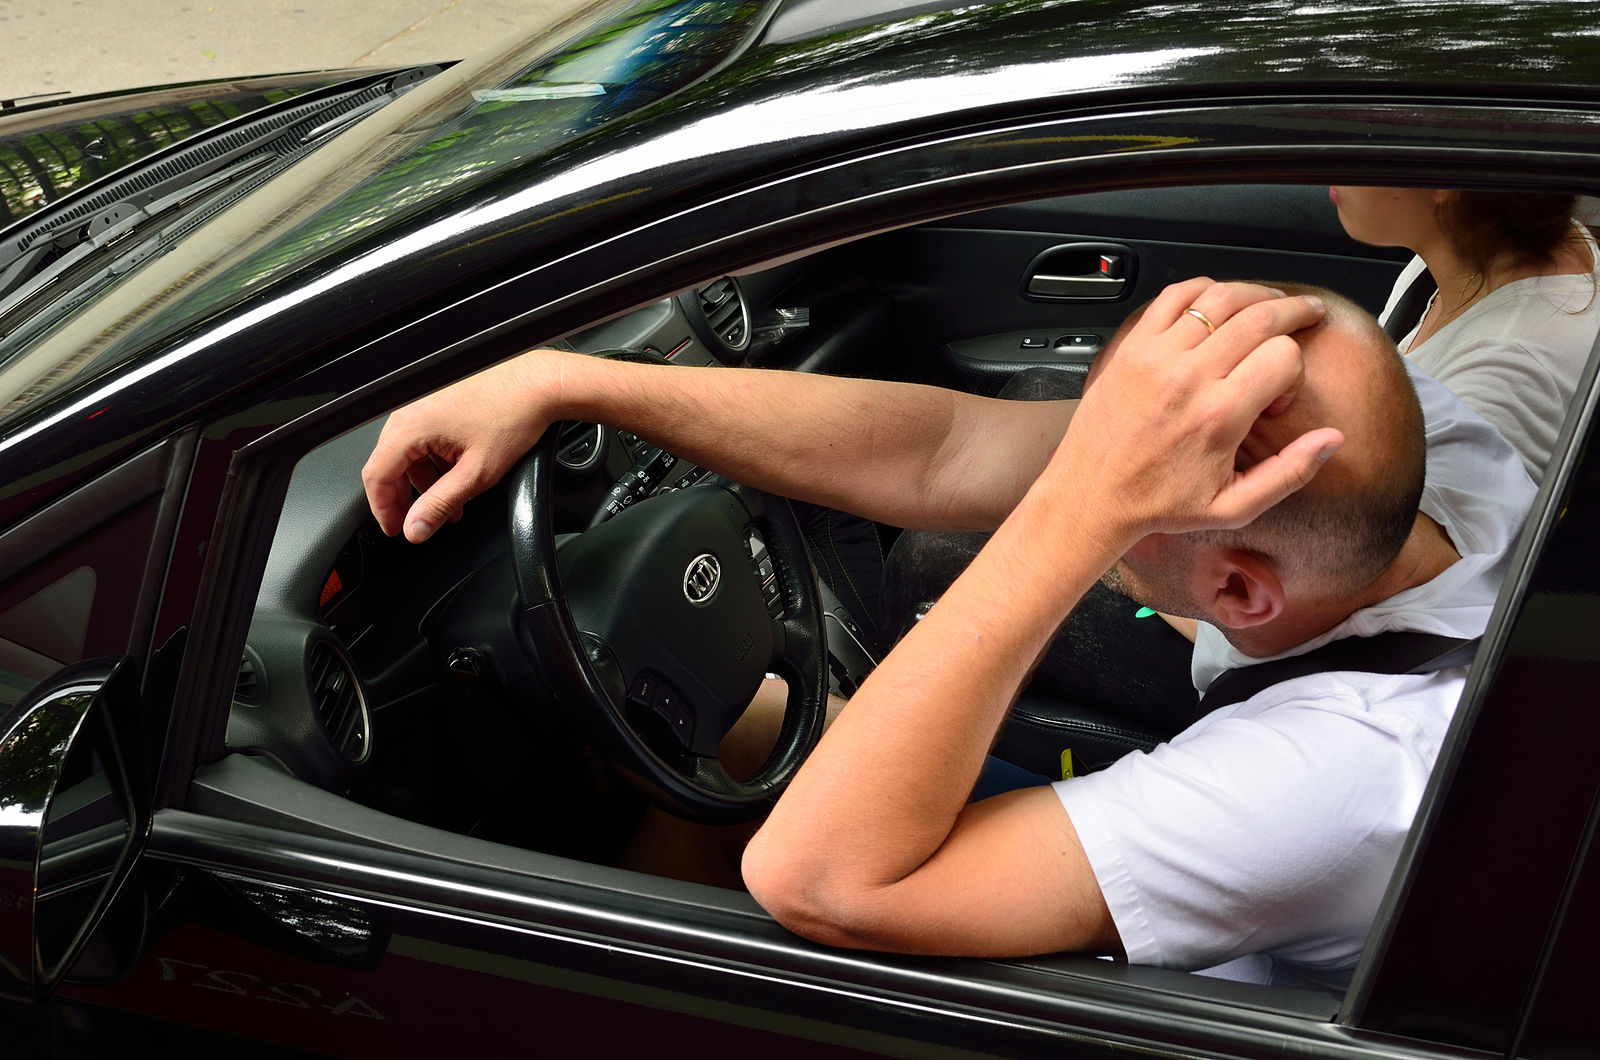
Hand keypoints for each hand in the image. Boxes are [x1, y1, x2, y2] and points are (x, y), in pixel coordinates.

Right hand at [361, 351, 560, 541]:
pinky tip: (456, 478)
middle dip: (405, 499)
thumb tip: (415, 528)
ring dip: (424, 483)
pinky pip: (422, 438)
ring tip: (450, 505)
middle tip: (422, 522)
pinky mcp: (437, 401)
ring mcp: (423, 403)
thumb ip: (439, 505)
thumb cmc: (513, 416)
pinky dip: (433, 462)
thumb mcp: (475, 474)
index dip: (383, 510)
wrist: (537, 386)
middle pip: (388, 465)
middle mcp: (410, 410)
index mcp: (410, 426)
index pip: (376, 476)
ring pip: (407, 453)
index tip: (397, 529)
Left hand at [1054, 278, 1342, 541]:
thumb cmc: (1159, 504)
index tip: (1279, 393)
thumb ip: (1290, 473)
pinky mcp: (1132, 348)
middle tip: (1308, 312)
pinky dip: (1203, 289)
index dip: (1294, 370)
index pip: (1282, 355)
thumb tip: (1333, 441)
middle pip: (1260, 316)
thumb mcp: (1233, 507)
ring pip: (1220, 298)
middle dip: (1294, 310)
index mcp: (1218, 416)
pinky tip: (1218, 299)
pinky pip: (1173, 297)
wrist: (1092, 496)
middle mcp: (1188, 378)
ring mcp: (1156, 357)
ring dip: (1255, 292)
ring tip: (1271, 302)